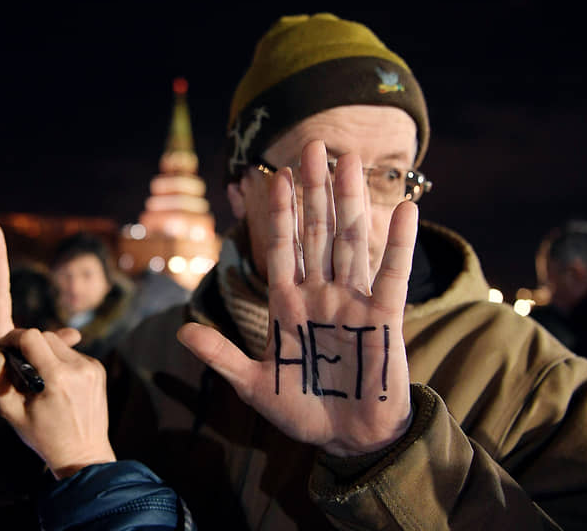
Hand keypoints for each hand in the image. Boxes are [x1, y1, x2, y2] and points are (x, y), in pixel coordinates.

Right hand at [0, 328, 115, 479]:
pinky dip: (59, 361)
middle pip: (46, 336)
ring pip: (60, 343)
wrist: (83, 453)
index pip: (31, 336)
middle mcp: (79, 367)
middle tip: (17, 364)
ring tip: (37, 377)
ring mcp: (92, 367)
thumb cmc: (43, 437)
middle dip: (28, 345)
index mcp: (58, 376)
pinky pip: (72, 354)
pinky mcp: (98, 369)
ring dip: (44, 352)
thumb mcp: (10, 412)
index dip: (13, 338)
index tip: (4, 348)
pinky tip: (55, 382)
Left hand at [178, 140, 417, 456]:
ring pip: (350, 242)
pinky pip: (392, 275)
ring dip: (349, 202)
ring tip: (350, 161)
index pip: (282, 248)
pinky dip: (399, 244)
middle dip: (313, 191)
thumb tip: (183, 331)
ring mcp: (352, 303)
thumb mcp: (254, 384)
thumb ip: (222, 356)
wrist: (346, 438)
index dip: (278, 213)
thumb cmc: (302, 410)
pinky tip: (404, 209)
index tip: (275, 176)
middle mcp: (321, 295)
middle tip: (313, 147)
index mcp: (289, 305)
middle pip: (316, 232)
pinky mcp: (384, 319)